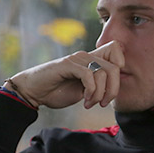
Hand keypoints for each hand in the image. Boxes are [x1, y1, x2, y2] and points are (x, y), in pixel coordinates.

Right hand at [6, 41, 124, 108]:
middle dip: (113, 90)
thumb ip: (97, 86)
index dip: (120, 66)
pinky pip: (89, 75)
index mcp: (90, 60)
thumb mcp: (83, 90)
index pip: (116, 49)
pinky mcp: (67, 65)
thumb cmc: (56, 91)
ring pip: (103, 72)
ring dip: (99, 94)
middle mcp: (85, 56)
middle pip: (115, 67)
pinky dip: (91, 91)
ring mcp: (76, 59)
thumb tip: (114, 90)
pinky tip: (85, 100)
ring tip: (90, 103)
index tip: (111, 88)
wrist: (33, 92)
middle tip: (102, 103)